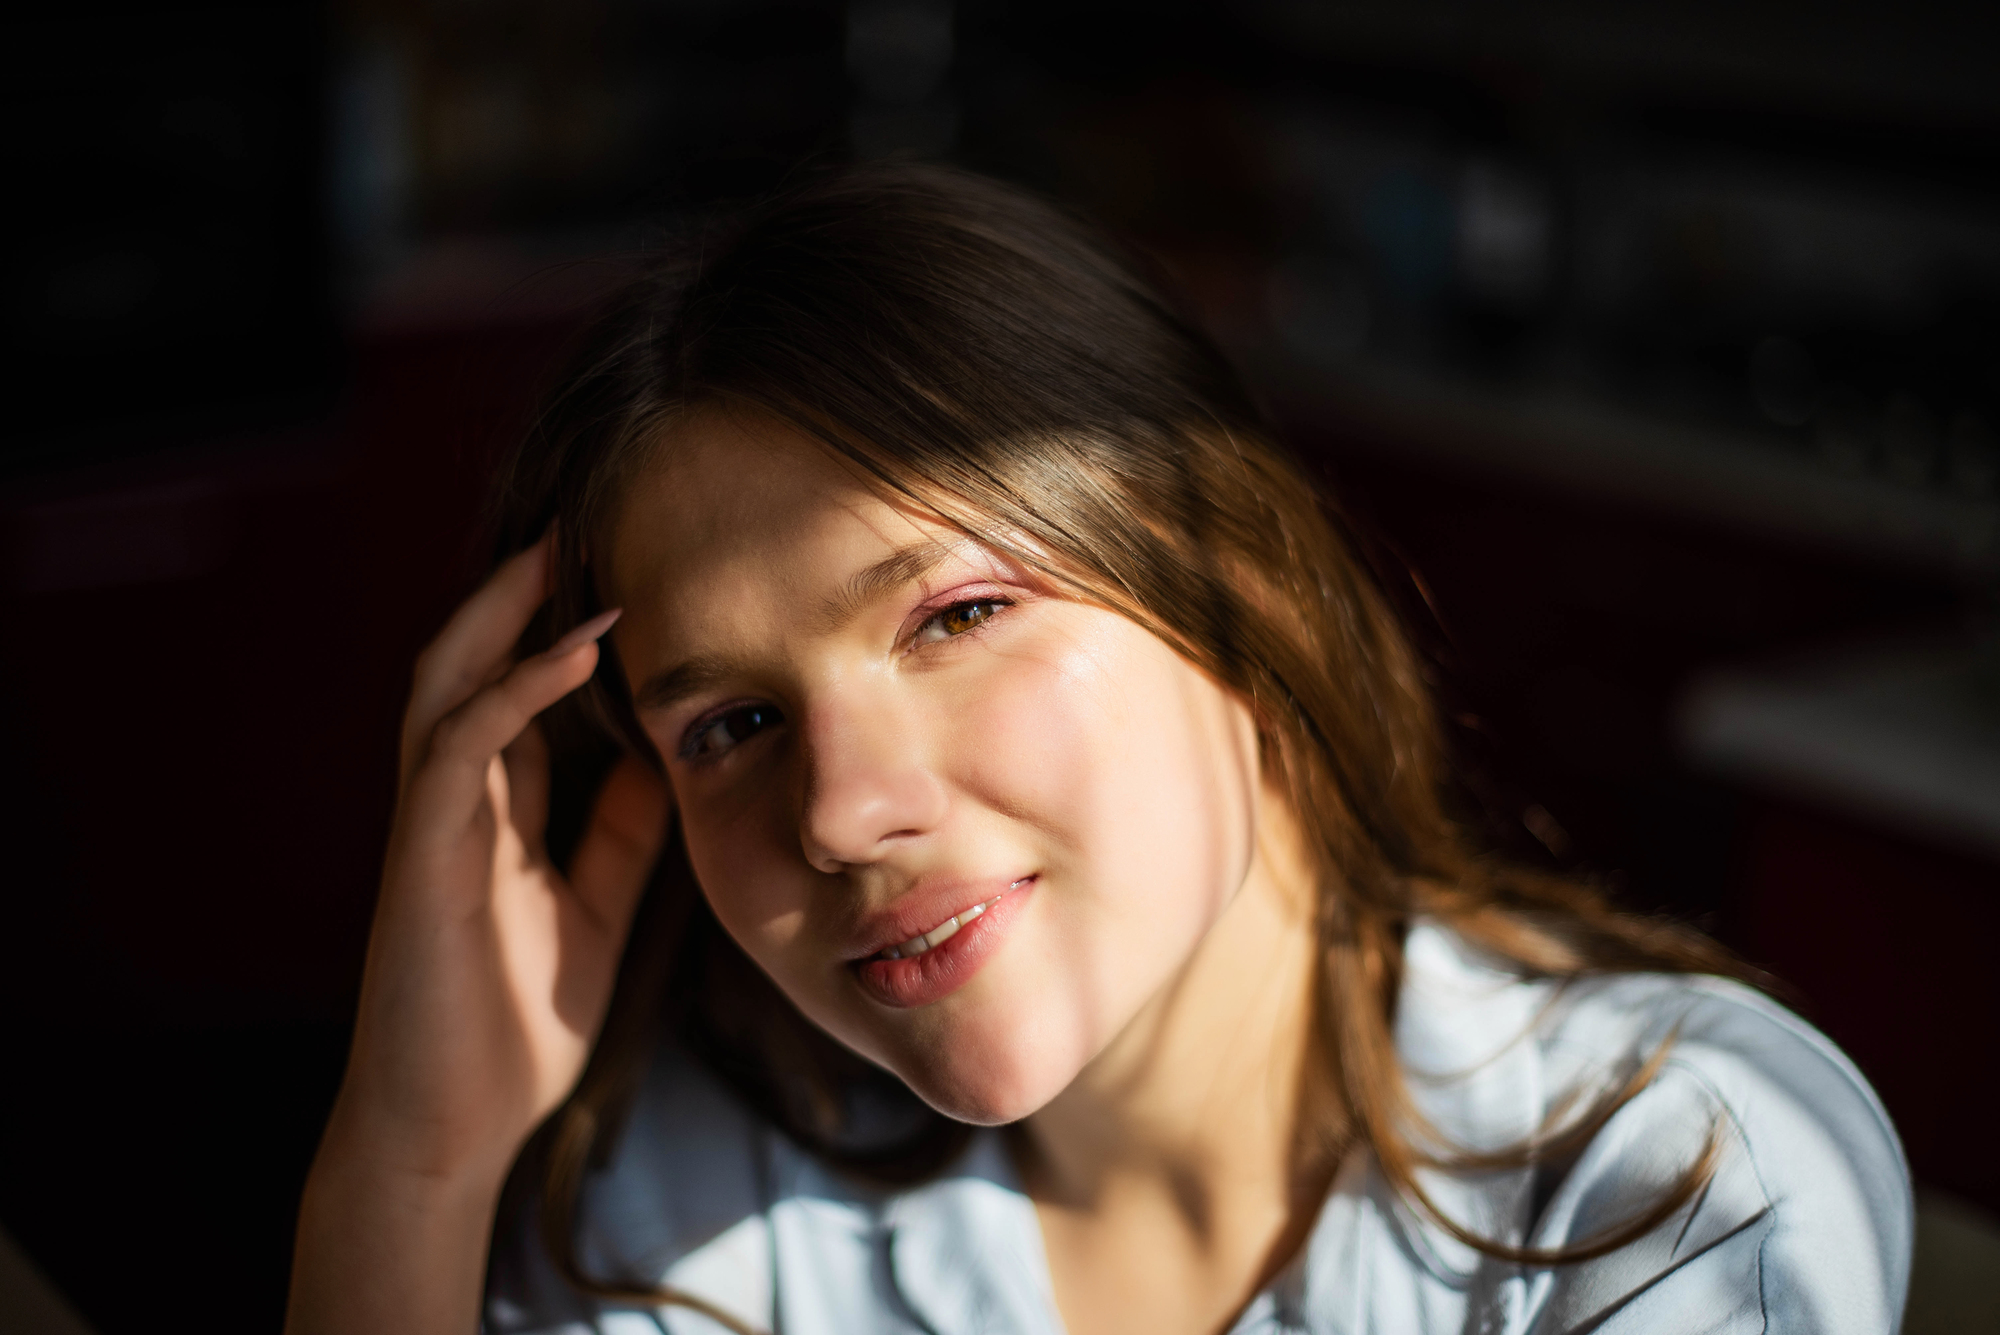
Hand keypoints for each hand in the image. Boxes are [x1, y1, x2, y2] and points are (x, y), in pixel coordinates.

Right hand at [328, 532, 669, 1185]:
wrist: (452, 1129)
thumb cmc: (514, 1028)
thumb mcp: (594, 909)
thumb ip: (617, 834)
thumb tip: (667, 756)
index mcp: (490, 814)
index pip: (513, 693)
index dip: (554, 630)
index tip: (619, 571)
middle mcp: (451, 803)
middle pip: (466, 664)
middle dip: (514, 593)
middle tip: (578, 524)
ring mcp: (429, 826)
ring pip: (443, 683)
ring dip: (500, 612)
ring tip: (561, 550)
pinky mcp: (424, 857)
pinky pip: (458, 747)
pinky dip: (512, 690)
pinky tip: (574, 648)